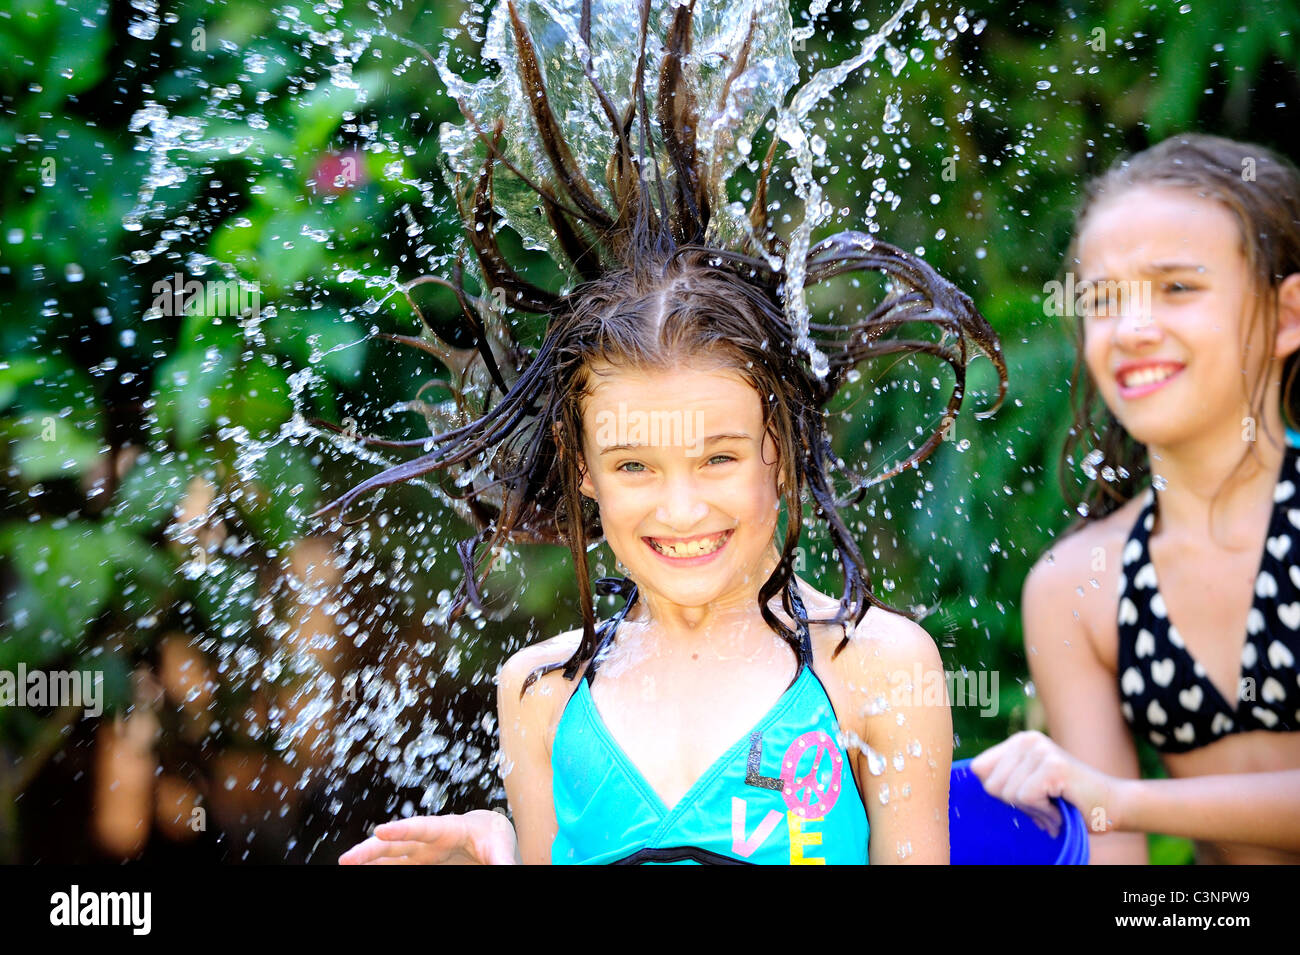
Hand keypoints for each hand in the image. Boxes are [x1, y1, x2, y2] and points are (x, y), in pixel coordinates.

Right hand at [338, 809, 518, 864]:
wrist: (489, 832)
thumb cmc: (494, 836)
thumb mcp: (501, 847)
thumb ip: (501, 861)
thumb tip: (508, 871)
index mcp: (449, 828)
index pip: (423, 827)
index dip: (402, 828)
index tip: (381, 829)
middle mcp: (429, 839)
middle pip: (396, 842)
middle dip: (371, 848)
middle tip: (347, 858)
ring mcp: (422, 852)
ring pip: (390, 854)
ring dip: (368, 858)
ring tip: (346, 863)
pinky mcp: (421, 861)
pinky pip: (397, 865)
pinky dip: (380, 867)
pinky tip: (363, 871)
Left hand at [969, 731, 1128, 837]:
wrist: (1111, 806)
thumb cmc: (1066, 801)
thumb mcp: (1026, 785)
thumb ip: (1000, 780)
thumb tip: (959, 778)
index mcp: (1017, 742)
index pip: (978, 770)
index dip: (999, 792)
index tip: (1027, 795)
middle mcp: (1027, 740)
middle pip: (991, 785)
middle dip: (1016, 803)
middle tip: (1045, 801)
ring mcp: (1041, 751)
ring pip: (1007, 793)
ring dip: (1032, 809)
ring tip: (1054, 802)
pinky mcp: (1053, 766)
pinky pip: (1025, 797)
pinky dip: (1043, 812)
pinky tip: (1061, 805)